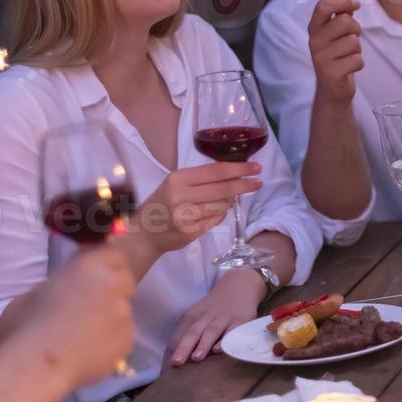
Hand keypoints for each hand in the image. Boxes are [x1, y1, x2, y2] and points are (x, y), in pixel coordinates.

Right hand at [0, 246, 135, 393]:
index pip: (113, 253)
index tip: (94, 278)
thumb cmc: (22, 329)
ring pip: (123, 310)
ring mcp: (125, 313)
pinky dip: (109, 342)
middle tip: (88, 309)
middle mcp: (113, 284)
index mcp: (89, 265)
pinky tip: (87, 354)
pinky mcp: (129, 339)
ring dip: (109, 318)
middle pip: (124, 279)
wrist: (32, 371)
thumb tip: (66, 290)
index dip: (105, 265)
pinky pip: (121, 336)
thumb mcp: (36, 293)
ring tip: (82, 338)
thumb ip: (62, 284)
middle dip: (112, 289)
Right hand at [130, 161, 262, 254]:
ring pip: (222, 205)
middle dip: (244, 185)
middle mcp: (181, 195)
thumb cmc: (162, 204)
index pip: (216, 171)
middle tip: (258, 183)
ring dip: (228, 203)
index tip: (256, 168)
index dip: (239, 169)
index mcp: (178, 178)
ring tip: (222, 202)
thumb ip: (201, 178)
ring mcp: (185, 215)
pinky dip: (219, 215)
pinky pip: (215, 220)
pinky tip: (213, 213)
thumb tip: (234, 173)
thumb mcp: (175, 184)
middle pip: (223, 188)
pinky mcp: (190, 232)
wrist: (143, 233)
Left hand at [168, 269, 263, 365]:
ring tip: (196, 358)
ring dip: (203, 344)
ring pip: (211, 331)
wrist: (239, 285)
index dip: (173, 348)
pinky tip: (219, 349)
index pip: (180, 333)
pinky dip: (225, 339)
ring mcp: (224, 318)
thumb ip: (188, 332)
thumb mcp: (199, 314)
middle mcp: (206, 316)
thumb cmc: (214, 308)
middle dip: (185, 346)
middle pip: (194, 332)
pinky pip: (232, 330)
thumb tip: (173, 358)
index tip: (167, 365)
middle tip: (176, 362)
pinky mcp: (240, 320)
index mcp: (193, 316)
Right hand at [309, 0, 362, 103]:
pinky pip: (357, 60)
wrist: (331, 90)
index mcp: (314, 29)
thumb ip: (341, 17)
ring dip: (357, 49)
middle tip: (351, 39)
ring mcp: (321, 58)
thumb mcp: (335, 35)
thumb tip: (351, 3)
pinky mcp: (332, 73)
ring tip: (348, 56)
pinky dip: (358, 64)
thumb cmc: (337, 57)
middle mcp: (314, 42)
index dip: (342, 1)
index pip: (323, 6)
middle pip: (345, 21)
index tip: (355, 4)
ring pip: (353, 41)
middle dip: (356, 29)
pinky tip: (348, 68)